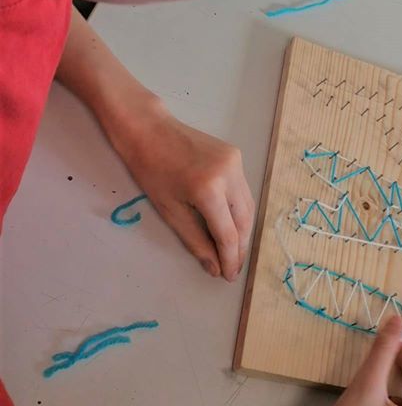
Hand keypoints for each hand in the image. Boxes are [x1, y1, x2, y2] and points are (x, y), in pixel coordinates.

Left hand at [114, 102, 254, 280]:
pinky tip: (231, 222)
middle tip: (233, 267)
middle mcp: (229, 175)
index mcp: (209, 190)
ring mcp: (236, 162)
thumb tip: (215, 266)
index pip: (228, 234)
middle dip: (240, 247)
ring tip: (234, 250)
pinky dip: (239, 209)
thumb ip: (196, 241)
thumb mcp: (170, 211)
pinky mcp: (236, 156)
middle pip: (244, 221)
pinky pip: (243, 190)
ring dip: (243, 230)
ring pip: (248, 205)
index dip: (230, 258)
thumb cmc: (151, 171)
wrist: (149, 130)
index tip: (228, 276)